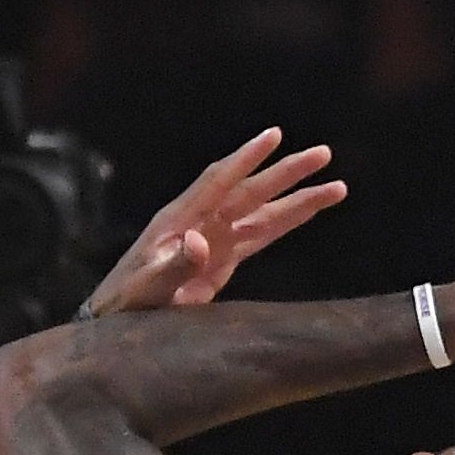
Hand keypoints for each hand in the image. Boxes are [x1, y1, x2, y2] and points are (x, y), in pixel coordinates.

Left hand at [82, 127, 347, 317]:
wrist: (118, 318)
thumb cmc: (126, 302)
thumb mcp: (145, 289)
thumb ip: (172, 267)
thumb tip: (199, 242)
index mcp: (178, 220)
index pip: (218, 182)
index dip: (245, 160)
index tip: (273, 136)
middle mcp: (201, 222)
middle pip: (250, 191)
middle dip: (286, 173)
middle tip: (323, 154)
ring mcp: (213, 239)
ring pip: (263, 213)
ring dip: (298, 199)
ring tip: (336, 186)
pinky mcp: (222, 259)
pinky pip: (261, 237)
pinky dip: (287, 223)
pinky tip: (311, 209)